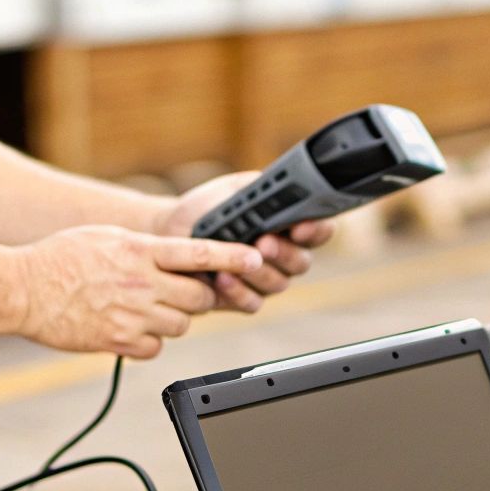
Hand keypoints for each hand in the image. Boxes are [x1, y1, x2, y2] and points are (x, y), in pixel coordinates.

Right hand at [15, 225, 261, 357]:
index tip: (256, 259)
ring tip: (146, 309)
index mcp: (138, 250)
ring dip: (172, 320)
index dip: (231, 258)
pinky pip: (156, 348)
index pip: (197, 253)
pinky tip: (129, 329)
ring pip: (181, 326)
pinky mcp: (119, 342)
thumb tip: (174, 258)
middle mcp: (140, 283)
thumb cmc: (59, 258)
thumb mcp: (104, 237)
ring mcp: (130, 315)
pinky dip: (149, 342)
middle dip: (197, 298)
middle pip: (198, 299)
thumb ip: (143, 247)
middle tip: (181, 294)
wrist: (20, 289)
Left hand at [157, 171, 335, 312]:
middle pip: (301, 262)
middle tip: (266, 242)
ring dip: (260, 272)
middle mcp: (283, 256)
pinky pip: (253, 303)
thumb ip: (258, 188)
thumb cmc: (207, 208)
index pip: (317, 231)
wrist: (172, 231)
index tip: (302, 226)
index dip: (316, 230)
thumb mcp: (233, 189)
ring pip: (278, 283)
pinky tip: (223, 278)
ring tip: (240, 260)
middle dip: (284, 253)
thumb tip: (279, 187)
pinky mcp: (244, 299)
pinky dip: (239, 292)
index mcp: (288, 227)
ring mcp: (265, 280)